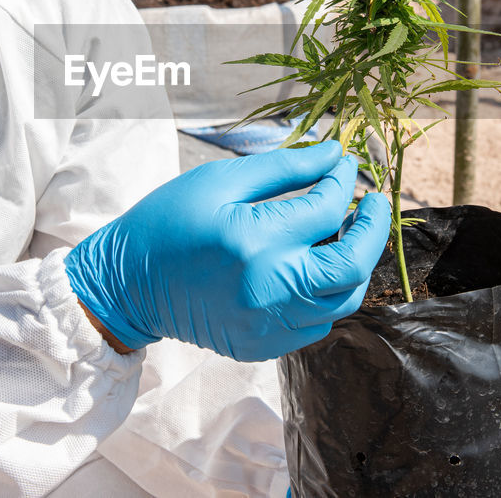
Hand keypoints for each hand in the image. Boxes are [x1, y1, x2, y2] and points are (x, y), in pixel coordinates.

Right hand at [65, 140, 390, 361]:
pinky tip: (312, 265)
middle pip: (352, 265)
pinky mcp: (264, 346)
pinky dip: (326, 292)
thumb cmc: (169, 222)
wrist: (126, 285)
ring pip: (343, 300)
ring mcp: (268, 324)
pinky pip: (317, 322)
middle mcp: (267, 288)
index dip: (343, 180)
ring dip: (354, 263)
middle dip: (373, 229)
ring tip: (345, 233)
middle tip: (372, 203)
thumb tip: (335, 154)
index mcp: (253, 241)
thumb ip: (284, 167)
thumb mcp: (221, 181)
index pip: (327, 208)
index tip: (344, 163)